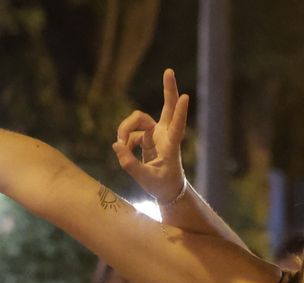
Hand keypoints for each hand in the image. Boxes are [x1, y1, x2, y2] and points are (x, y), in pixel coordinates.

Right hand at [112, 68, 189, 203]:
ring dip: (125, 129)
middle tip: (169, 71)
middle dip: (168, 89)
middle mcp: (165, 135)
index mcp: (171, 146)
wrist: (167, 190)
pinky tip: (125, 151)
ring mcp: (156, 134)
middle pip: (168, 107)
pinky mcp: (147, 136)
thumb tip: (116, 145)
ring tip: (120, 145)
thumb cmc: (162, 186)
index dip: (180, 112)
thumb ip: (129, 164)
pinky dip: (125, 140)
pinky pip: (130, 132)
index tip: (186, 97)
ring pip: (137, 119)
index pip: (177, 127)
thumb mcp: (145, 179)